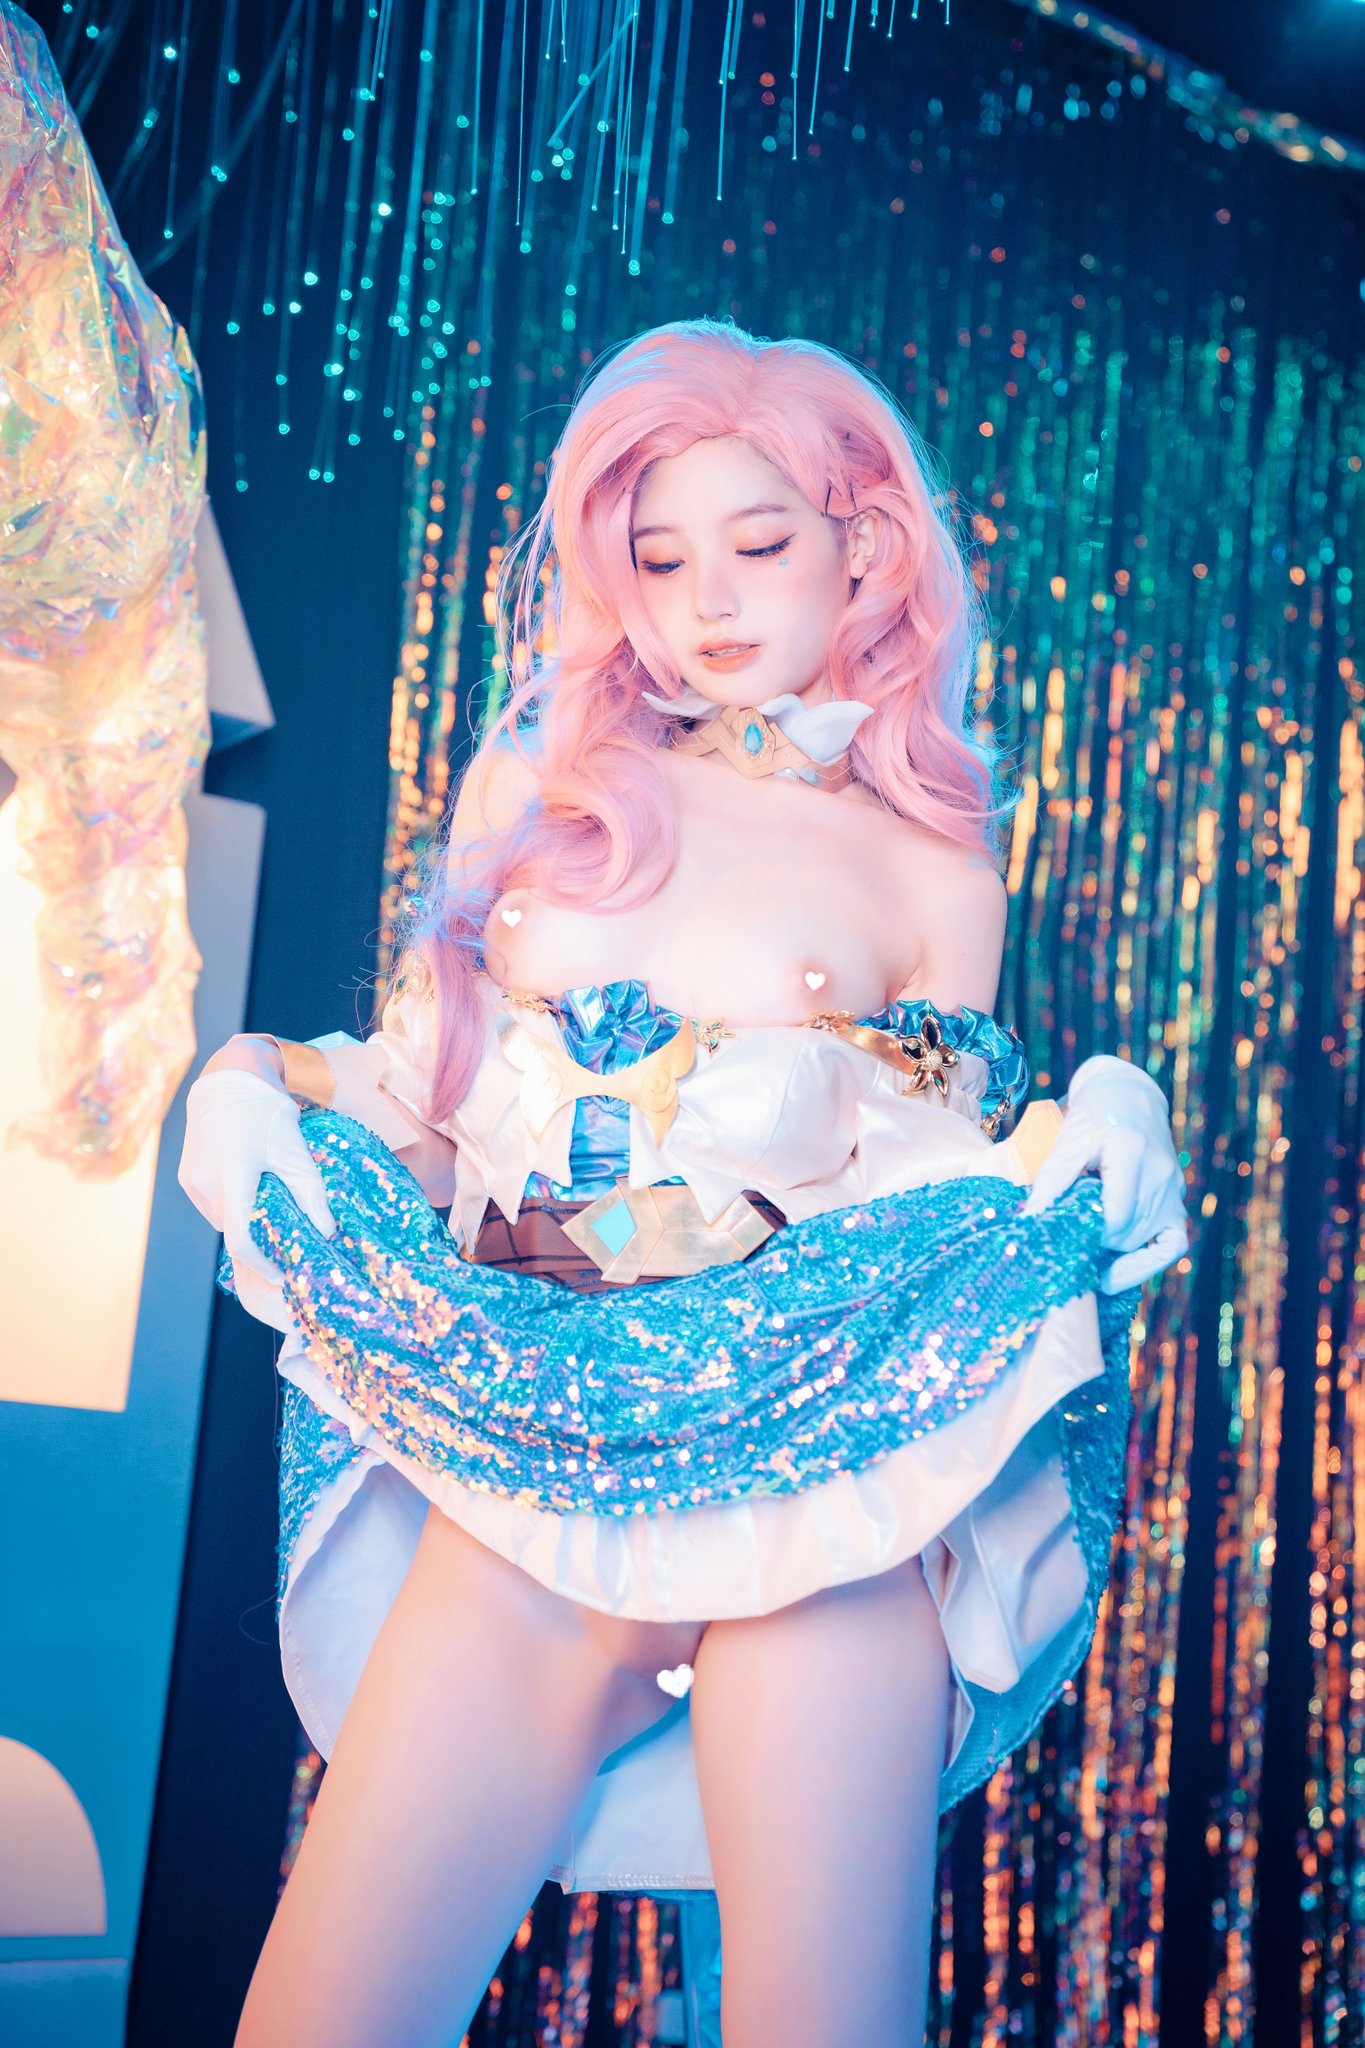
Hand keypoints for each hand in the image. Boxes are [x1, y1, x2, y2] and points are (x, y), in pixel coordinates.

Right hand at [178, 1064, 335, 1328]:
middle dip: (259, 1238)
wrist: (228, 1078)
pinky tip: (249, 1186)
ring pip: (221, 1219)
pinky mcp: (185, 1176)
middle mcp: (205, 1184)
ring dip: (243, 1219)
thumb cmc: (265, 1111)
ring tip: (268, 1201)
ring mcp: (191, 1181)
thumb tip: (328, 1232)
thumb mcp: (294, 1150)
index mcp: (233, 1177)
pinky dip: (231, 1205)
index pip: (240, 1239)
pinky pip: (211, 1204)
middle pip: (233, 1229)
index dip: (262, 1264)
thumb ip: (311, 1194)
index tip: (280, 1274)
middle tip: (285, 1232)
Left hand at [1019, 1054, 1188, 1293]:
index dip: (1088, 1232)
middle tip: (1067, 1240)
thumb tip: (1031, 1218)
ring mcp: (1173, 1189)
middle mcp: (1160, 1173)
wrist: (1126, 1099)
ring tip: (1085, 1250)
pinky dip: (1146, 1261)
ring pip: (1145, 1241)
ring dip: (1115, 1251)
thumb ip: (1052, 1180)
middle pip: (1128, 1233)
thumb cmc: (1092, 1117)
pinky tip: (1118, 1272)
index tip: (1062, 1232)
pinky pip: (1172, 1244)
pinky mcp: (1177, 1199)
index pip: (1116, 1216)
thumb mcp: (1067, 1141)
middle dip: (1096, 1242)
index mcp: (1131, 1152)